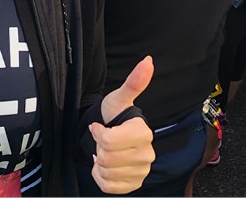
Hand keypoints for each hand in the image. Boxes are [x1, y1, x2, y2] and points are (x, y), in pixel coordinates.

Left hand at [90, 56, 154, 193]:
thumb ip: (134, 81)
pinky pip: (108, 187)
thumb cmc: (114, 115)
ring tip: (104, 151)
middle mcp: (147, 154)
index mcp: (143, 133)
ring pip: (106, 173)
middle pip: (106, 158)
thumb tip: (148, 60)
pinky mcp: (134, 185)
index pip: (108, 141)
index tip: (98, 126)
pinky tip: (106, 165)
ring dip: (98, 163)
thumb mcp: (118, 98)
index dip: (97, 133)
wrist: (112, 133)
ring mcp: (142, 171)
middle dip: (98, 148)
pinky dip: (101, 177)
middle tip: (103, 140)